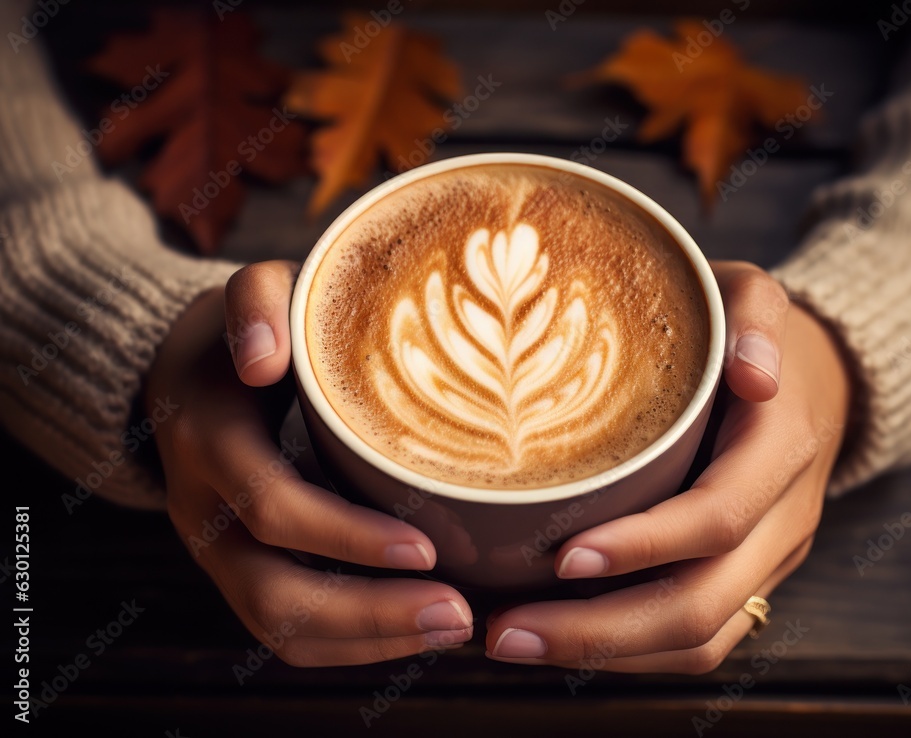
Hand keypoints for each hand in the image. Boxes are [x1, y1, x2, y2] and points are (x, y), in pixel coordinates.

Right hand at [145, 262, 472, 665]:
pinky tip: (414, 631)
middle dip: (371, 615)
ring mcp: (217, 550)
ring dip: (369, 641)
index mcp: (209, 442)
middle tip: (460, 614)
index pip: (273, 508)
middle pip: (275, 593)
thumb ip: (255, 301)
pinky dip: (350, 644)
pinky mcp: (240, 569)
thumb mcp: (253, 292)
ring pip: (280, 628)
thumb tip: (261, 359)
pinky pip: (284, 630)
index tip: (428, 549)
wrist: (189, 368)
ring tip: (453, 629)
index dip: (347, 536)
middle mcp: (203, 510)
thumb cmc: (251, 327)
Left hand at [484, 261, 849, 672]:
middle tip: (505, 632)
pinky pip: (698, 640)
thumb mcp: (752, 295)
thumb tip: (754, 376)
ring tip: (513, 643)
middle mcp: (781, 519)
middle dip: (600, 630)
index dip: (643, 545)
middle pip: (701, 605)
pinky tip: (558, 640)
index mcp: (780, 449)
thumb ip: (756, 315)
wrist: (810, 376)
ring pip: (700, 640)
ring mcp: (767, 559)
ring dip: (605, 655)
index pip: (717, 518)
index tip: (561, 556)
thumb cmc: (746, 330)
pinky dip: (628, 653)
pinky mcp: (745, 579)